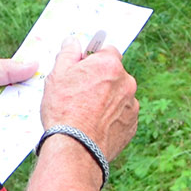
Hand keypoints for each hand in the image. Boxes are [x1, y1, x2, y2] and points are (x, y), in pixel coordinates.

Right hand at [40, 35, 138, 160]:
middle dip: (101, 80)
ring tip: (87, 114)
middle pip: (115, 74)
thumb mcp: (57, 76)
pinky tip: (95, 126)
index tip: (82, 70)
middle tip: (81, 94)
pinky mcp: (132, 125)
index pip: (107, 51)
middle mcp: (127, 82)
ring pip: (119, 96)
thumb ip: (68, 54)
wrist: (76, 148)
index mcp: (110, 64)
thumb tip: (73, 41)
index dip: (93, 60)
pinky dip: (112, 118)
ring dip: (107, 100)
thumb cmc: (64, 110)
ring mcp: (132, 105)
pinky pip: (122, 115)